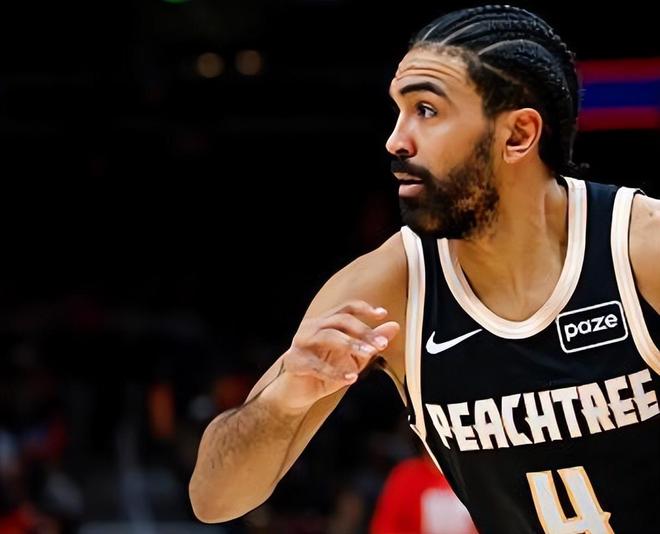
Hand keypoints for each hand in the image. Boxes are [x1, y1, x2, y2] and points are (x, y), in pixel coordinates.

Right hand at [272, 300, 399, 410]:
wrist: (296, 393)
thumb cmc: (324, 371)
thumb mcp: (353, 357)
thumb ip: (371, 342)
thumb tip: (394, 326)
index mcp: (325, 322)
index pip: (346, 308)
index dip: (364, 308)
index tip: (382, 314)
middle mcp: (311, 327)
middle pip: (339, 320)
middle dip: (363, 331)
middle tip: (382, 344)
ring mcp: (300, 343)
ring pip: (327, 336)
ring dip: (351, 344)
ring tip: (369, 355)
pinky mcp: (294, 362)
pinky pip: (316, 365)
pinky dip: (335, 372)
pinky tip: (350, 378)